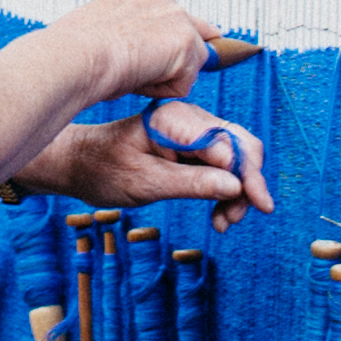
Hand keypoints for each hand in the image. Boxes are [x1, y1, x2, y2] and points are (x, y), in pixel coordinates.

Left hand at [27, 104, 271, 225]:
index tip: (260, 206)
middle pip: (240, 147)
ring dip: (236, 191)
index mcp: (176, 120)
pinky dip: (225, 189)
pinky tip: (218, 212)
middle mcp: (189, 119)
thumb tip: (235, 187)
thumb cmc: (103, 169)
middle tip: (232, 219)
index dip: (249, 177)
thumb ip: (192, 183)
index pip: (228, 146)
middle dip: (246, 184)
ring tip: (222, 222)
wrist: (80, 164)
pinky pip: (221, 165)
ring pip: (235, 159)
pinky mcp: (191, 145)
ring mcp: (192, 131)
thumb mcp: (145, 183)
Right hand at [61, 0, 216, 102]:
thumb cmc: (72, 54)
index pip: (166, 15)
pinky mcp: (188, 43)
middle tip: (139, 71)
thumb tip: (137, 60)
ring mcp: (177, 17)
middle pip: (192, 33)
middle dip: (175, 59)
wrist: (73, 57)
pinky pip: (183, 84)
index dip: (162, 41)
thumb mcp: (96, 34)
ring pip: (188, 62)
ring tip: (130, 73)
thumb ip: (124, 36)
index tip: (150, 55)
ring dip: (164, 78)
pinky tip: (137, 80)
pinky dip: (161, 91)